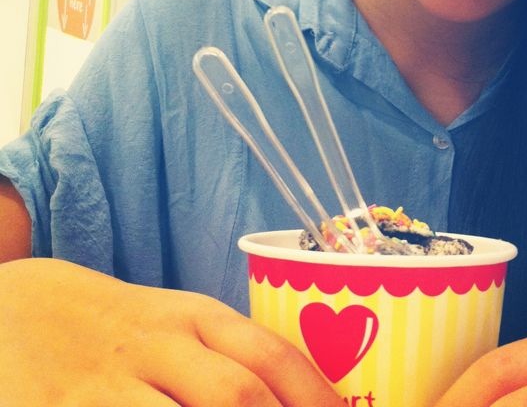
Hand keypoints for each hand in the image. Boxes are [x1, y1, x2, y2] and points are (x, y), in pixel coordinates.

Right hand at [0, 257, 341, 405]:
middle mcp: (159, 345)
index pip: (273, 356)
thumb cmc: (119, 327)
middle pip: (237, 396)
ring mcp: (107, 384)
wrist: (19, 307)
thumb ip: (228, 359)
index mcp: (196, 317)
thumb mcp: (176, 327)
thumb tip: (300, 398)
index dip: (317, 398)